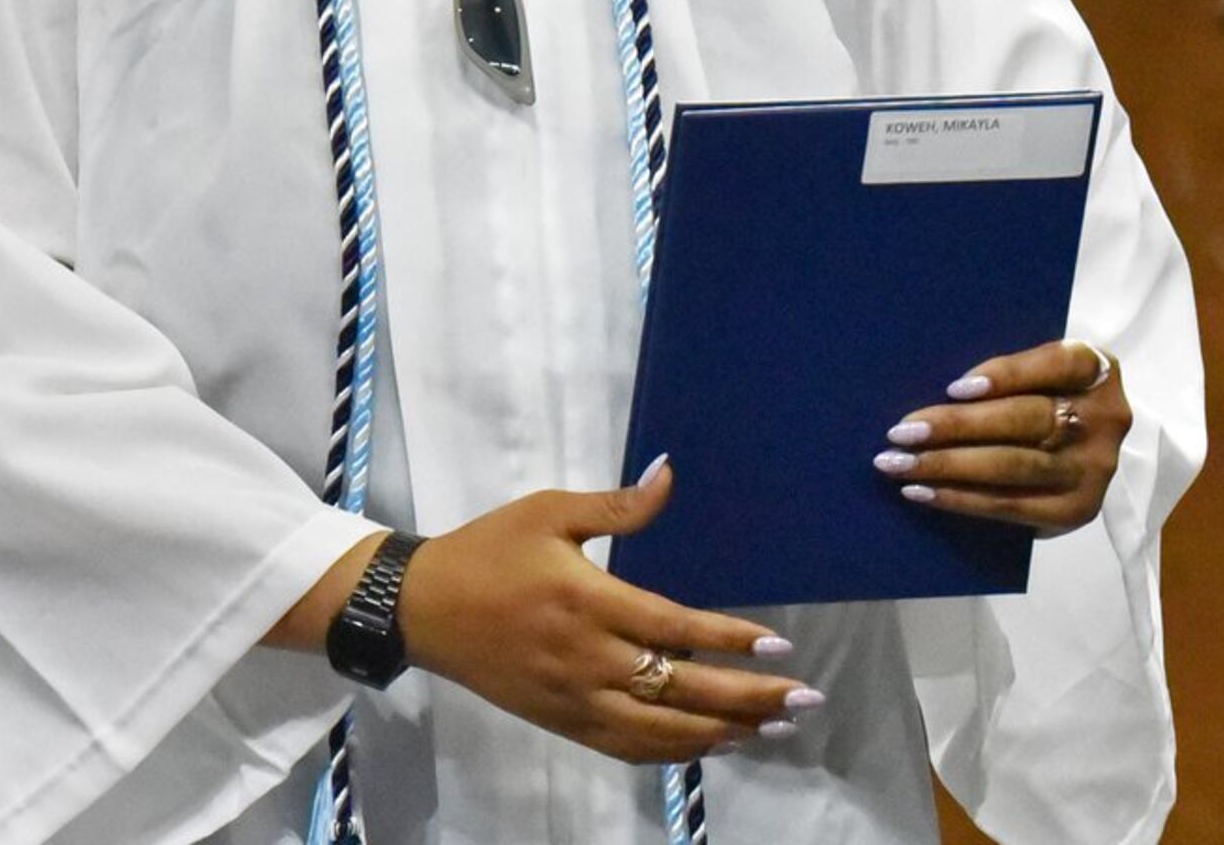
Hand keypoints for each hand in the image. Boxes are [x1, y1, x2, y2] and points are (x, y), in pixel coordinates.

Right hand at [401, 462, 812, 763]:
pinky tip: (709, 745)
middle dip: (746, 698)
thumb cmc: (489, 550)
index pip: (672, 628)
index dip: (728, 640)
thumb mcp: (548, 511)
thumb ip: (617, 504)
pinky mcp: (561, 722)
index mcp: (586, 601)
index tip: (777, 646)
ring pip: (658, 730)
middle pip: (679, 689)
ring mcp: (573, 699)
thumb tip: (670, 472)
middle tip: (802, 702)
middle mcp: (586, 659)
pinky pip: (624, 747)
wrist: (421, 608)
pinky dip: (671, 752)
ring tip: (771, 728)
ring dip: (720, 732)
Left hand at [878, 340, 1129, 536]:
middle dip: (958, 426)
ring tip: (901, 464)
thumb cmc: (1046, 396)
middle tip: (902, 431)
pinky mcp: (1078, 510)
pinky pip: (1011, 505)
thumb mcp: (1042, 373)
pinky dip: (962, 499)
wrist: (1085, 451)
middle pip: (1026, 418)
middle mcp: (1105, 418)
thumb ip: (1009, 375)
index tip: (954, 387)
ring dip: (949, 465)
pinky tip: (924, 492)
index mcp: (1096, 369)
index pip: (1053, 364)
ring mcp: (1094, 468)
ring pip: (1014, 464)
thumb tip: (932, 392)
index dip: (1006, 374)